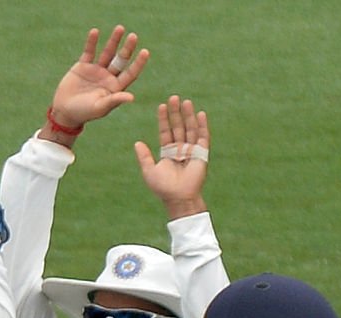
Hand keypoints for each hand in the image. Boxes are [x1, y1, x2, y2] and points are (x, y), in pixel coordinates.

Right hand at [42, 25, 149, 143]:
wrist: (65, 111)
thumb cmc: (84, 113)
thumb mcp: (100, 107)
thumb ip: (114, 100)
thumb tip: (132, 97)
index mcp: (115, 88)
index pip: (130, 73)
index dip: (138, 63)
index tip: (145, 52)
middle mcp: (108, 77)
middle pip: (121, 60)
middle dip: (127, 48)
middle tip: (134, 36)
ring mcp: (96, 70)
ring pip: (108, 53)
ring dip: (113, 41)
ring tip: (120, 28)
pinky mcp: (83, 66)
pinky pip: (89, 51)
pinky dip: (91, 42)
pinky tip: (95, 32)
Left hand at [134, 95, 209, 219]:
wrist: (178, 197)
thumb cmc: (163, 187)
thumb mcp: (149, 171)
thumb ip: (144, 156)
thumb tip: (137, 142)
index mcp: (168, 152)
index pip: (166, 131)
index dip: (164, 119)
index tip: (161, 106)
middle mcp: (180, 149)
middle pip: (178, 127)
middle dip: (176, 113)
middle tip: (173, 98)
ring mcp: (191, 150)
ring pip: (190, 129)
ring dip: (188, 115)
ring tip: (186, 102)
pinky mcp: (202, 154)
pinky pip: (203, 137)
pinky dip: (202, 125)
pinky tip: (200, 114)